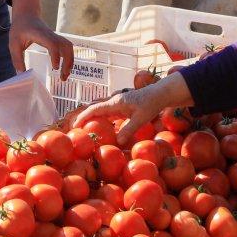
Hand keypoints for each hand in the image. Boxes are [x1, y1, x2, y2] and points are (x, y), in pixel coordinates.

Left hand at [7, 0, 72, 80]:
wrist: (26, 15)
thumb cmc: (19, 28)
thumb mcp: (13, 43)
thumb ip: (17, 58)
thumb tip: (21, 74)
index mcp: (40, 35)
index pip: (52, 43)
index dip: (56, 55)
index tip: (55, 67)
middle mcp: (51, 35)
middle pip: (66, 46)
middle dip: (67, 62)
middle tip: (62, 78)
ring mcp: (55, 36)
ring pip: (69, 47)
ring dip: (70, 61)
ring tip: (64, 75)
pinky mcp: (56, 39)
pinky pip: (67, 47)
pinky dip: (68, 58)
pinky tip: (64, 68)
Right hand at [74, 72, 193, 143]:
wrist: (160, 94)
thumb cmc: (151, 104)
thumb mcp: (141, 119)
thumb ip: (129, 129)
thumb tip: (118, 142)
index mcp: (115, 103)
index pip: (94, 109)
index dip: (83, 117)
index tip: (75, 126)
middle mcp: (114, 102)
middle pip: (94, 109)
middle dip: (84, 117)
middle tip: (75, 129)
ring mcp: (117, 103)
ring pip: (100, 110)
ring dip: (92, 118)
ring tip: (84, 129)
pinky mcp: (122, 106)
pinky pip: (108, 113)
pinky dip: (101, 119)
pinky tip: (101, 127)